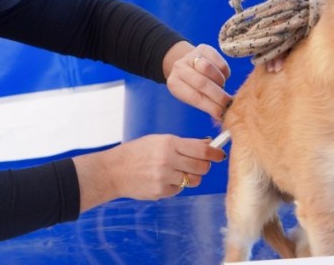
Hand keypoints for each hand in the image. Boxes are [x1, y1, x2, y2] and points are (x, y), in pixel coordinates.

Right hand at [74, 134, 225, 211]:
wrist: (114, 171)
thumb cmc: (137, 152)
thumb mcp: (159, 140)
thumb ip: (184, 144)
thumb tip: (208, 145)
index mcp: (168, 143)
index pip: (202, 150)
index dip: (215, 153)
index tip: (220, 154)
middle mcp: (168, 160)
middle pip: (201, 167)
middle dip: (204, 165)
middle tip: (198, 163)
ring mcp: (164, 178)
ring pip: (194, 181)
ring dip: (192, 177)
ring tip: (179, 171)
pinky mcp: (161, 192)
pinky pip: (180, 190)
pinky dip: (176, 185)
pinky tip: (164, 179)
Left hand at [165, 42, 232, 119]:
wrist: (187, 63)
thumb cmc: (192, 86)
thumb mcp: (192, 96)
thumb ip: (205, 105)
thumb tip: (222, 117)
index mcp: (174, 83)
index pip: (194, 97)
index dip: (211, 106)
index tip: (222, 114)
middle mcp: (179, 68)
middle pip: (202, 83)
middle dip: (218, 96)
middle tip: (228, 104)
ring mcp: (191, 56)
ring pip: (209, 68)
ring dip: (220, 81)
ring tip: (221, 87)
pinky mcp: (203, 48)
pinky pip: (219, 62)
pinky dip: (224, 73)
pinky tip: (221, 77)